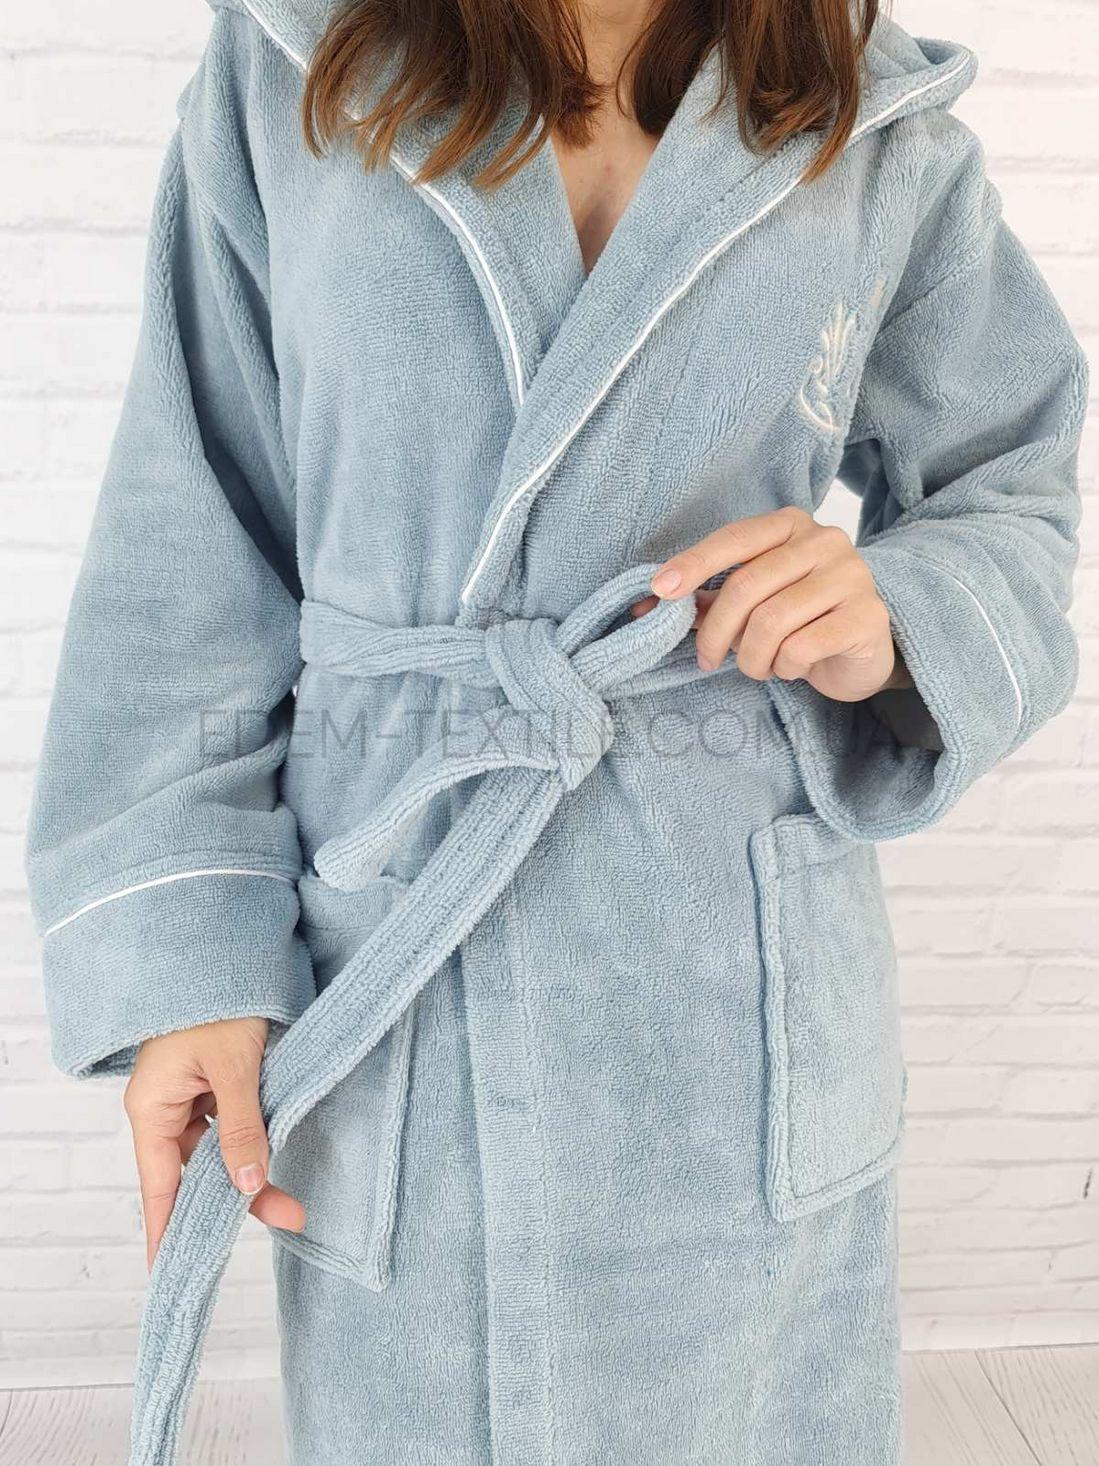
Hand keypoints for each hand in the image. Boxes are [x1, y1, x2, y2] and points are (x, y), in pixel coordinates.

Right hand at [125, 1017, 304, 1267]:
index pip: (157, 1188)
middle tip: (288, 1218)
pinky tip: (278, 1154)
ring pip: (219, 1151)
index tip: (174, 1277)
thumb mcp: (235, 1067)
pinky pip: (230, 1124)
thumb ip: (241, 1128)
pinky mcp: (214, 1081)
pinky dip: (254, 1140)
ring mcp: (189, 1094)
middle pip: (196, 1172)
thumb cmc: (219, 1000)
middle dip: (238, 1199)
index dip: (168, 1234)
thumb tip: (244, 1187)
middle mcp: (165, 1107)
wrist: (226, 948)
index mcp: (152, 1107)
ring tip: (293, 1201)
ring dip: (253, 1170)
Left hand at [635, 508, 911, 702]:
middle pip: (746, 585)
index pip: (733, 539)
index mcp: (791, 525)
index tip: (659, 592)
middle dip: (716, 632)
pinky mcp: (867, 616)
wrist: (863, 652)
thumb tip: (645, 605)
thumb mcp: (752, 602)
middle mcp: (825, 541)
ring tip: (757, 666)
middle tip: (707, 659)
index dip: (693, 564)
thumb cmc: (798, 621)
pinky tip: (793, 667)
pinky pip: (801, 647)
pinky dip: (784, 667)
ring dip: (751, 657)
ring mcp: (851, 576)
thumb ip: (705, 598)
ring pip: (771, 622)